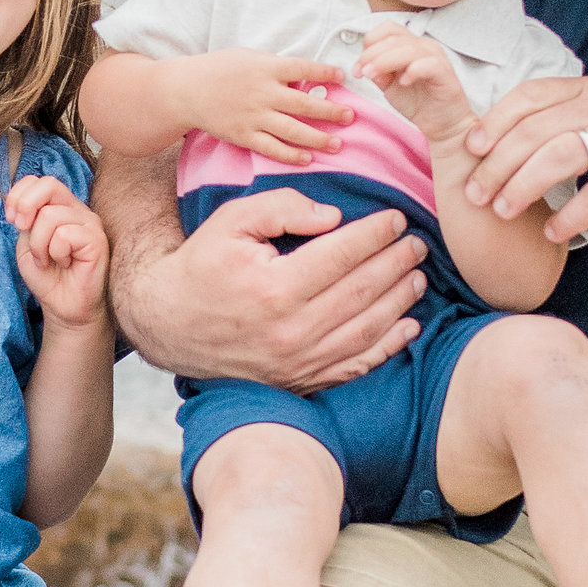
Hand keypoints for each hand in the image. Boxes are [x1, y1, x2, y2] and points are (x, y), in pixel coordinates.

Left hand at [5, 174, 110, 329]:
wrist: (64, 307)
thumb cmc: (48, 276)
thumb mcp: (27, 242)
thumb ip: (27, 218)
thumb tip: (23, 203)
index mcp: (60, 207)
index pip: (39, 180)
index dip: (18, 194)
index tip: (11, 219)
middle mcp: (77, 210)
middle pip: (49, 184)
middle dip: (25, 206)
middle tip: (21, 229)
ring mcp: (89, 223)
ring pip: (50, 216)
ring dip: (39, 244)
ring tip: (48, 260)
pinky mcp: (97, 240)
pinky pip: (64, 235)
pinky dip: (55, 253)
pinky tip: (65, 264)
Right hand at [122, 187, 425, 387]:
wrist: (169, 325)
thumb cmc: (202, 265)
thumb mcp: (231, 221)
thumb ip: (282, 207)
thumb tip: (334, 217)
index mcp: (274, 287)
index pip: (342, 255)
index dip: (376, 234)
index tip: (397, 218)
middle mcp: (291, 330)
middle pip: (362, 292)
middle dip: (397, 264)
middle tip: (418, 244)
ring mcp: (298, 361)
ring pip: (366, 329)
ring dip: (400, 301)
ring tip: (418, 276)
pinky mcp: (300, 380)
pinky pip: (356, 365)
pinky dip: (388, 346)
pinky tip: (408, 325)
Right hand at [187, 50, 356, 163]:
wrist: (186, 90)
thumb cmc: (220, 69)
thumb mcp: (250, 57)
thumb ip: (276, 67)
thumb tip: (304, 79)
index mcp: (266, 68)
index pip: (303, 69)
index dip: (325, 73)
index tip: (342, 78)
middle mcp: (263, 92)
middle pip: (305, 104)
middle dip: (331, 111)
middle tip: (351, 117)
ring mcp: (254, 116)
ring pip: (294, 130)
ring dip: (319, 138)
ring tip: (338, 144)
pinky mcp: (244, 136)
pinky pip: (272, 148)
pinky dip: (291, 155)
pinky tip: (308, 159)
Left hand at [357, 27, 472, 145]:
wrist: (441, 124)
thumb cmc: (418, 101)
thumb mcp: (389, 86)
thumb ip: (378, 73)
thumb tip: (365, 65)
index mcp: (409, 45)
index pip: (387, 30)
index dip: (368, 44)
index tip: (358, 67)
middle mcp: (424, 46)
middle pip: (394, 38)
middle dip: (372, 54)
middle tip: (362, 72)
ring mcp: (436, 58)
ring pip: (409, 49)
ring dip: (385, 61)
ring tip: (374, 76)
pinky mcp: (445, 73)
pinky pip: (429, 64)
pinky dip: (413, 70)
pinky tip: (403, 82)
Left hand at [459, 76, 587, 244]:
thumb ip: (570, 114)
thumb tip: (510, 135)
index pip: (532, 96)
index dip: (496, 121)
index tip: (471, 148)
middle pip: (537, 131)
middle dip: (498, 164)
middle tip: (475, 193)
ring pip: (561, 157)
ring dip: (523, 187)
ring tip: (503, 212)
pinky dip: (571, 217)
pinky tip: (554, 233)